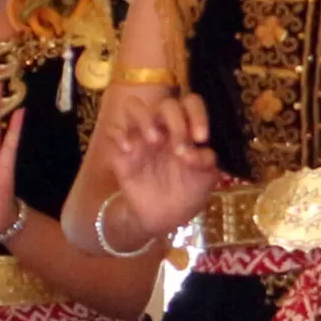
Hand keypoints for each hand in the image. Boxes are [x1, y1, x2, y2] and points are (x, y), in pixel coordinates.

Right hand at [108, 92, 216, 242]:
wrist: (163, 216)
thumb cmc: (188, 191)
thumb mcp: (205, 180)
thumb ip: (206, 162)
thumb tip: (195, 151)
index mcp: (187, 128)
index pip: (191, 104)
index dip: (197, 114)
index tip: (201, 138)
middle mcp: (164, 126)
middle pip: (166, 104)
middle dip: (175, 123)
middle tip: (178, 151)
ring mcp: (141, 136)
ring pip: (134, 106)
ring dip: (144, 118)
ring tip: (153, 140)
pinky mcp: (122, 150)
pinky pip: (113, 130)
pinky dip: (119, 135)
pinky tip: (129, 150)